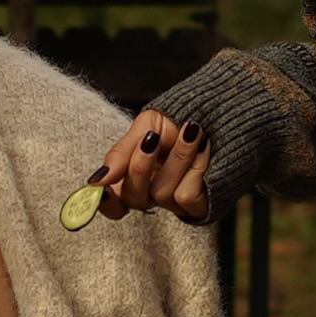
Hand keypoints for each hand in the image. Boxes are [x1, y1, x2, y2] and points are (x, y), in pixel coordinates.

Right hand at [90, 111, 212, 223]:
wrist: (219, 111)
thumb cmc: (178, 120)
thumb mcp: (146, 127)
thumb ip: (121, 152)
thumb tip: (97, 181)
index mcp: (134, 177)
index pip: (113, 205)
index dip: (106, 202)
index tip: (103, 187)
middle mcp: (152, 194)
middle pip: (134, 199)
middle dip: (140, 166)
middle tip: (152, 138)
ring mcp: (175, 202)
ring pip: (162, 193)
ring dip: (178, 157)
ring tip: (192, 129)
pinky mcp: (199, 205)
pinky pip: (186, 195)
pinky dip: (195, 166)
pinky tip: (204, 148)